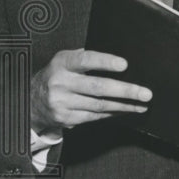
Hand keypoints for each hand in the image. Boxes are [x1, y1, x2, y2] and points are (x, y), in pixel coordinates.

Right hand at [31, 49, 151, 135]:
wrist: (32, 101)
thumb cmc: (59, 75)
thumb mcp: (65, 61)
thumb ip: (86, 58)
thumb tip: (119, 62)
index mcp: (62, 63)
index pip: (85, 60)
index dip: (105, 62)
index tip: (124, 65)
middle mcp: (60, 83)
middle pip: (97, 87)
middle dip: (125, 91)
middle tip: (146, 93)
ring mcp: (62, 103)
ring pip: (99, 105)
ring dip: (124, 106)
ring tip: (142, 104)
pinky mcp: (66, 119)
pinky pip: (95, 117)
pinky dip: (113, 113)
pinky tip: (126, 111)